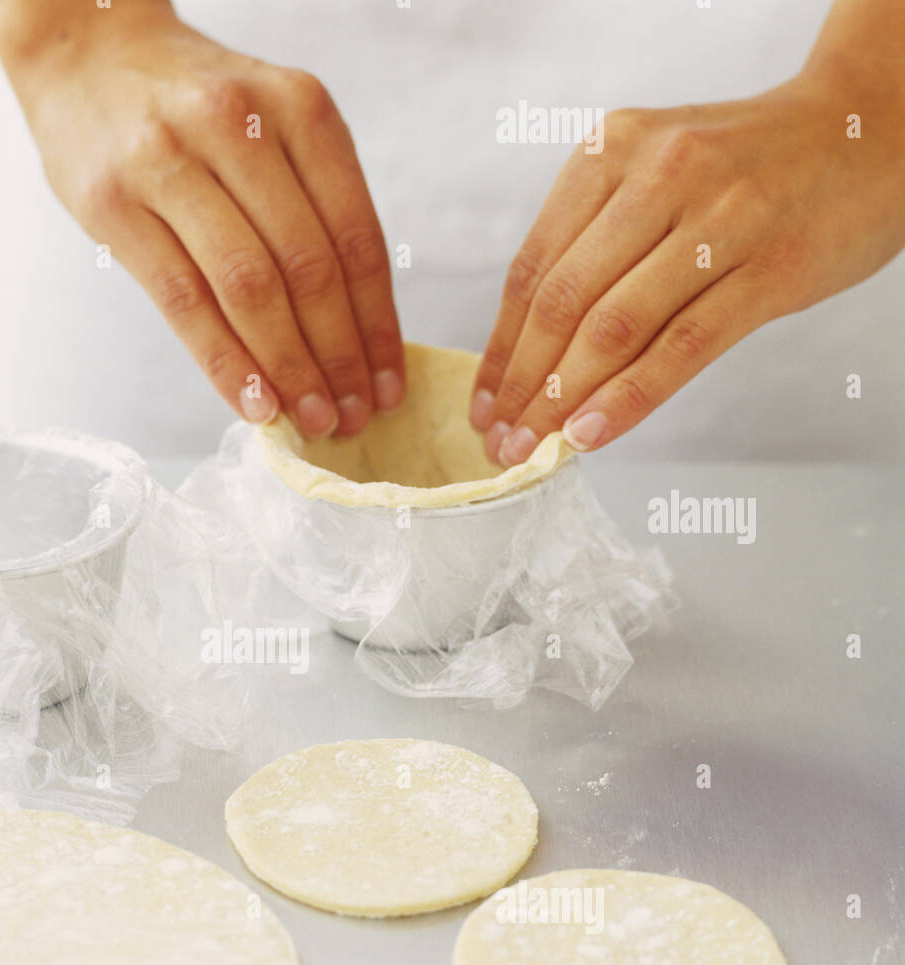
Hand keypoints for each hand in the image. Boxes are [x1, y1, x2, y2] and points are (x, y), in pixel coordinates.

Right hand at [0, 2, 403, 436]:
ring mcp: (168, 161)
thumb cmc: (191, 108)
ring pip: (248, 288)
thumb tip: (353, 332)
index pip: (354, 235)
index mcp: (297, 107)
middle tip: (355, 417)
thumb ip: (311, 205)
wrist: (86, 51)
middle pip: (306, 266)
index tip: (390, 384)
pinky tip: (254, 405)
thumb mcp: (271, 126)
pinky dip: (226, 363)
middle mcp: (237, 124)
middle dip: (338, 356)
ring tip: (313, 420)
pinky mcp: (114, 203)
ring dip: (289, 368)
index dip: (377, 322)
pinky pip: (183, 301)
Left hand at [471, 76, 904, 464]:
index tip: (484, 405)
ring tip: (536, 448)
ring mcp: (719, 221)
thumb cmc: (748, 165)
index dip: (502, 348)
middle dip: (524, 385)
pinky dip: (629, 398)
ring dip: (564, 401)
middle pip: (564, 302)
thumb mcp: (654, 173)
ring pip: (615, 328)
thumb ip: (595, 242)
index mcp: (612, 150)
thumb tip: (531, 353)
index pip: (533, 268)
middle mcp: (660, 175)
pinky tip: (593, 433)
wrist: (868, 129)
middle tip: (503, 441)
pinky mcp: (770, 269)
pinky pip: (682, 347)